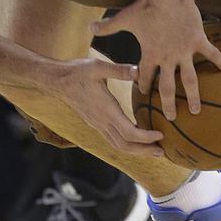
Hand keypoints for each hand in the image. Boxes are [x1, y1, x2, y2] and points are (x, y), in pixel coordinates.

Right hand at [46, 58, 164, 155]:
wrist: (57, 81)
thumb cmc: (77, 72)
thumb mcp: (99, 66)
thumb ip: (120, 70)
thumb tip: (139, 71)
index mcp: (106, 110)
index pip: (129, 133)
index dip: (146, 138)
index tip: (161, 136)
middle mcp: (102, 121)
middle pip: (125, 146)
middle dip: (144, 151)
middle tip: (162, 153)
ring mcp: (97, 124)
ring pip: (118, 145)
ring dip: (136, 150)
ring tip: (153, 150)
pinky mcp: (95, 123)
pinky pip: (113, 140)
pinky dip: (127, 144)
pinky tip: (135, 139)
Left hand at [92, 0, 220, 119]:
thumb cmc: (146, 6)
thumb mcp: (124, 18)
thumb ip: (108, 26)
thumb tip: (89, 27)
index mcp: (149, 54)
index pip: (144, 76)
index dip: (143, 87)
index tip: (144, 96)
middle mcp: (166, 58)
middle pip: (166, 87)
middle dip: (167, 104)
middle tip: (171, 118)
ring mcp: (183, 52)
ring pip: (189, 80)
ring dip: (192, 96)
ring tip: (196, 110)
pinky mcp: (197, 41)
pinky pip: (211, 54)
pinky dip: (219, 61)